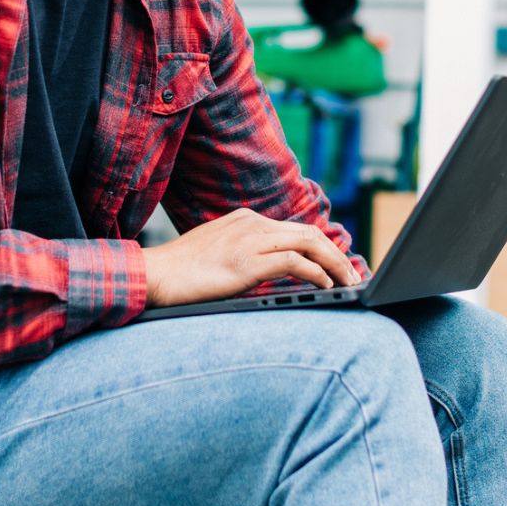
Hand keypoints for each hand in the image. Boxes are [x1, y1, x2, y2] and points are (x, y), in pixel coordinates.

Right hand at [139, 207, 361, 307]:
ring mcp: (249, 240)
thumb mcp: (218, 254)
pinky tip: (325, 285)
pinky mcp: (246, 261)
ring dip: (334, 263)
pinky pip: (293, 262)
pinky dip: (315, 272)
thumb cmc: (180, 272)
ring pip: (307, 243)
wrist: (152, 275)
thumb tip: (269, 271)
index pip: (295, 229)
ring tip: (348, 281)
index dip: (323, 246)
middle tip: (353, 274)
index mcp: (245, 220)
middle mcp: (251, 223)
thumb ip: (244, 255)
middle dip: (336, 253)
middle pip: (309, 232)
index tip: (339, 264)